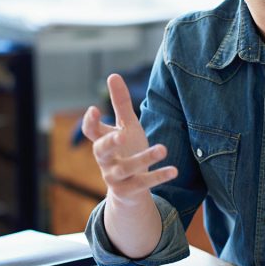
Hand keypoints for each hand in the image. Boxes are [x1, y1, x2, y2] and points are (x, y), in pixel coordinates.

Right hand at [81, 74, 176, 205]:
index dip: (90, 122)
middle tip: (122, 135)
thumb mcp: (126, 126)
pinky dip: (158, 177)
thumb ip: (120, 103)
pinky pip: (143, 184)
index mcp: (102, 142)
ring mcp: (115, 177)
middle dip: (111, 143)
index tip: (94, 109)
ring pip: (127, 168)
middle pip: (102, 151)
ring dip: (145, 158)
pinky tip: (174, 170)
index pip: (90, 131)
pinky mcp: (129, 190)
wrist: (129, 189)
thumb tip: (112, 75)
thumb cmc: (126, 150)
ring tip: (163, 148)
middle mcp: (105, 160)